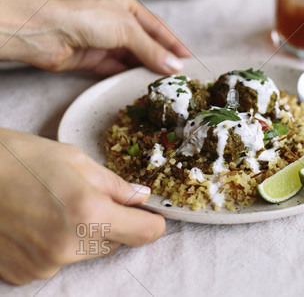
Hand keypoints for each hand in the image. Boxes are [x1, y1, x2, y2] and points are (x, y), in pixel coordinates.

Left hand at [0, 0, 190, 74]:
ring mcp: (102, 39)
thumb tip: (174, 65)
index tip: (188, 57)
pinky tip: (141, 84)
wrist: (47, 31)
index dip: (173, 42)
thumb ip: (151, 49)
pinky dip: (128, 75)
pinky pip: (115, 68)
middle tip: (180, 74)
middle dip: (161, 57)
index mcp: (124, 3)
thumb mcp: (127, 29)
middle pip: (144, 41)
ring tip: (165, 83)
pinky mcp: (90, 58)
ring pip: (130, 56)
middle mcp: (114, 19)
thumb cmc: (86, 16)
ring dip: (146, 68)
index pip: (156, 25)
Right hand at [0, 128, 164, 284]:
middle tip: (87, 196)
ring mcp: (44, 266)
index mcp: (89, 213)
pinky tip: (35, 221)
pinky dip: (53, 245)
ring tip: (53, 205)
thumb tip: (140, 197)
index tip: (150, 215)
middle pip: (114, 243)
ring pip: (84, 253)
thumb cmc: (20, 158)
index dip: (151, 222)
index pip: (143, 232)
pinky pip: (55, 262)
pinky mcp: (24, 275)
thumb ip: (114, 184)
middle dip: (110, 223)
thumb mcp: (75, 159)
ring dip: (80, 235)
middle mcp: (69, 247)